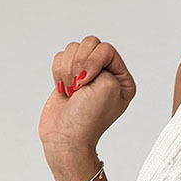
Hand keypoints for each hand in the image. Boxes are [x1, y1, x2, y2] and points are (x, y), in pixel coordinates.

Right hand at [39, 36, 136, 164]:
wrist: (66, 137)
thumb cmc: (89, 119)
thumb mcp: (109, 86)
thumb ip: (103, 59)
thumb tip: (85, 55)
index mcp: (122, 79)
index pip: (106, 49)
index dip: (93, 61)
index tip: (88, 83)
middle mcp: (106, 75)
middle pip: (89, 44)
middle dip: (79, 64)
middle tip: (79, 87)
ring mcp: (86, 75)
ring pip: (72, 49)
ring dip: (68, 70)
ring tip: (72, 92)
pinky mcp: (69, 76)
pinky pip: (60, 58)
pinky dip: (58, 74)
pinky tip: (65, 91)